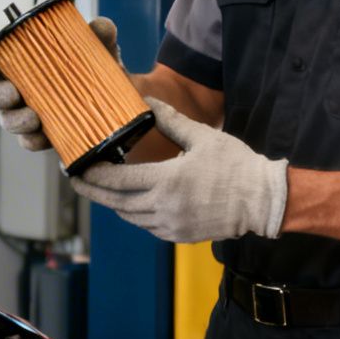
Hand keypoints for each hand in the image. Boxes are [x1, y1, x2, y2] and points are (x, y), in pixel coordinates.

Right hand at [0, 17, 120, 153]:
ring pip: (7, 120)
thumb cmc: (94, 70)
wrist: (116, 104)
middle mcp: (15, 90)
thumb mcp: (98, 50)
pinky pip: (29, 142)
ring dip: (16, 120)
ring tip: (34, 119)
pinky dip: (34, 140)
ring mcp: (24, 116)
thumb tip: (100, 26)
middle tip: (14, 93)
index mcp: (19, 64)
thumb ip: (100, 35)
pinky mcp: (40, 138)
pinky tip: (45, 137)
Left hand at [71, 97, 287, 242]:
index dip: (94, 175)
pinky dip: (134, 214)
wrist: (263, 201)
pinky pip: (147, 226)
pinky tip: (131, 202)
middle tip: (76, 181)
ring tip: (101, 189)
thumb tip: (147, 103)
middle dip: (92, 192)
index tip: (78, 168)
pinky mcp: (180, 235)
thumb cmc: (235, 165)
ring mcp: (171, 225)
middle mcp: (165, 207)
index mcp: (167, 181)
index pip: (118, 180)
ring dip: (113, 203)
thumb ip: (170, 121)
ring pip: (130, 216)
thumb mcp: (201, 137)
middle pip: (116, 202)